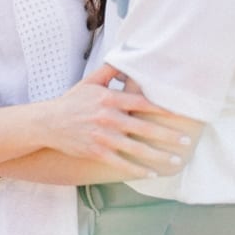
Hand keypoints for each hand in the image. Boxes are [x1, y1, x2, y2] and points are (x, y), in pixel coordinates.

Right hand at [38, 76, 194, 175]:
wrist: (48, 123)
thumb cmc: (71, 102)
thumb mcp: (88, 83)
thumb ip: (108, 72)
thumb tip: (125, 61)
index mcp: (109, 99)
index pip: (141, 103)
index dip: (162, 109)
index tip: (179, 115)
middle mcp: (108, 118)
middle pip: (145, 128)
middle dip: (168, 136)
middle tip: (187, 141)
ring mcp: (103, 136)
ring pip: (136, 148)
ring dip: (158, 156)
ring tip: (175, 160)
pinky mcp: (97, 152)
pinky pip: (121, 163)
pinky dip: (138, 169)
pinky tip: (152, 173)